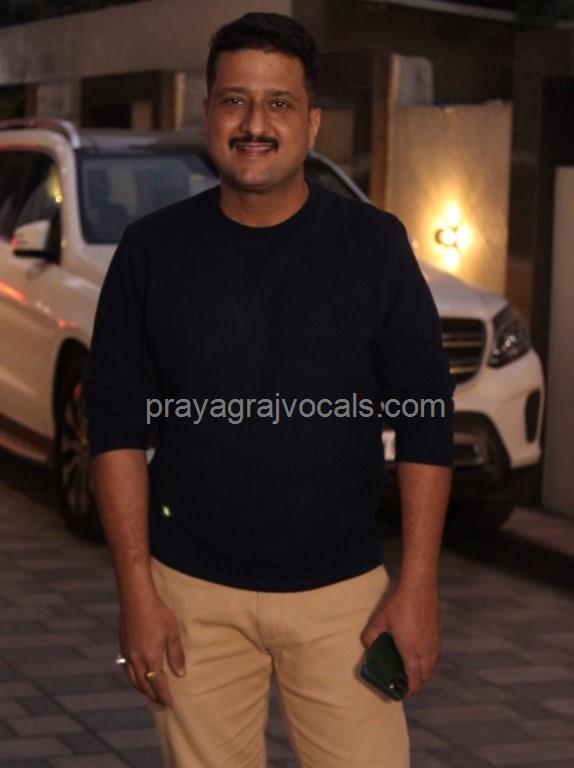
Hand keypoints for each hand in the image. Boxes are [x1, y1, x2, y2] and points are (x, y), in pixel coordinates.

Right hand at [119, 588, 185, 706]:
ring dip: (142, 688)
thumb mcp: (172, 633)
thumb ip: (176, 655)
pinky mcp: (122, 646)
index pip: (157, 684)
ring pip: (133, 679)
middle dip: (153, 696)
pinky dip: (134, 678)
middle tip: (161, 703)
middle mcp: (137, 659)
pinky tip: (138, 675)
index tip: (169, 704)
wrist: (136, 599)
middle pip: (144, 685)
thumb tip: (180, 674)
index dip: (163, 695)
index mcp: (151, 658)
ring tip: (150, 693)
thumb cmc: (158, 613)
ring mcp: (128, 653)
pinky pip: (127, 669)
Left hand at [360, 580, 440, 699]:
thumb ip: (370, 636)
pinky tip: (419, 652)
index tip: (404, 695)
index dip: (410, 691)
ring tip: (412, 669)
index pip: (415, 680)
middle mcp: (425, 650)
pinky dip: (429, 660)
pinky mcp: (438, 633)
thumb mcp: (378, 620)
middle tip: (405, 681)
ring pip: (432, 665)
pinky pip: (435, 654)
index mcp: (411, 651)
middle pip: (425, 676)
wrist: (419, 586)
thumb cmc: (398, 604)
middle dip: (416, 683)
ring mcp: (434, 642)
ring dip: (423, 672)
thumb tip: (367, 647)